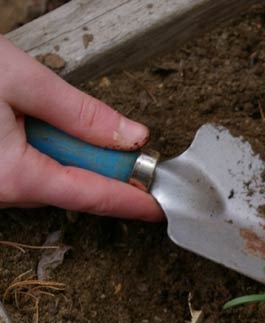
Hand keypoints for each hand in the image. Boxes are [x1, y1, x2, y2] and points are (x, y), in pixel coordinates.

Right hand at [0, 35, 162, 220]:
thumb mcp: (21, 82)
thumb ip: (82, 114)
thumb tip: (132, 137)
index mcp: (13, 175)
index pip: (92, 195)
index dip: (132, 202)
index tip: (161, 209)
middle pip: (73, 183)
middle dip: (99, 162)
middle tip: (117, 137)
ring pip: (49, 174)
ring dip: (67, 150)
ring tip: (38, 111)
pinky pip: (26, 167)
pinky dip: (44, 148)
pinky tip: (26, 120)